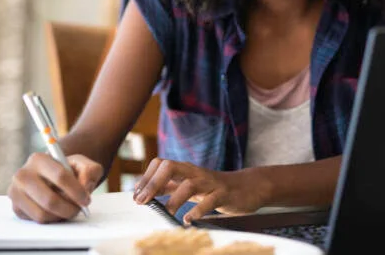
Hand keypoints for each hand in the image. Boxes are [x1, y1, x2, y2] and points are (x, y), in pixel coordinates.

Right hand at [8, 152, 102, 222]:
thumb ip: (89, 170)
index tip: (86, 200)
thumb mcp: (82, 164)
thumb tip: (85, 187)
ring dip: (61, 216)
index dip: (76, 191)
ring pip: (43, 214)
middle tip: (79, 209)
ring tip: (68, 209)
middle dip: (69, 208)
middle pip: (50, 200)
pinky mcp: (16, 207)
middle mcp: (23, 175)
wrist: (49, 176)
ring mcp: (16, 192)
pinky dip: (51, 219)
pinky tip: (56, 211)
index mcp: (38, 159)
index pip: (60, 176)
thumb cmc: (66, 170)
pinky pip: (37, 220)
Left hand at [133, 158, 266, 223]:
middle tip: (143, 201)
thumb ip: (169, 185)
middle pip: (170, 167)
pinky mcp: (224, 194)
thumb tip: (143, 190)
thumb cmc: (214, 187)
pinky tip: (189, 219)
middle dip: (154, 183)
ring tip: (166, 212)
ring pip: (189, 184)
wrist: (248, 186)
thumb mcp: (189, 184)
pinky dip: (198, 210)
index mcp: (185, 169)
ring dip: (175, 198)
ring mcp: (210, 182)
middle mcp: (195, 172)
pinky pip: (211, 200)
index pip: (160, 163)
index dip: (146, 177)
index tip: (136, 194)